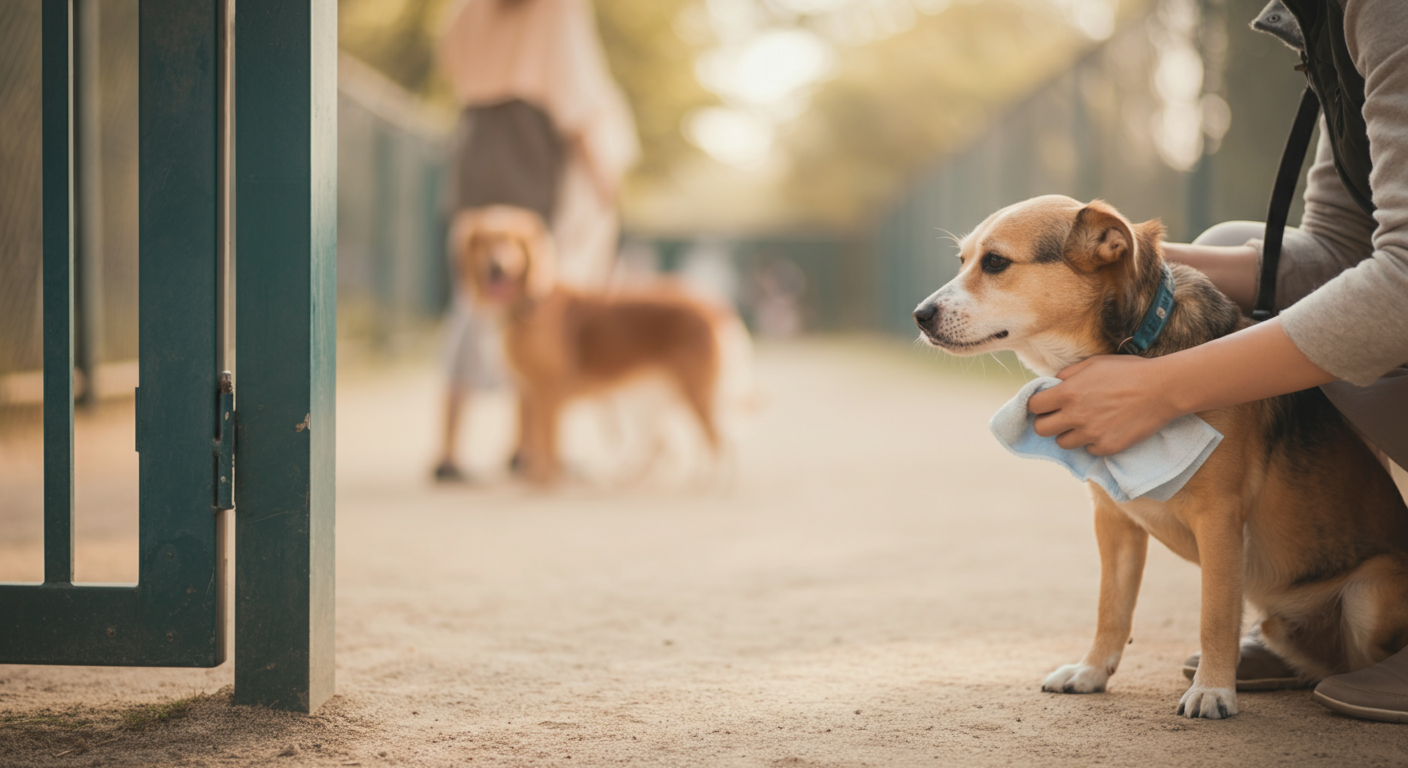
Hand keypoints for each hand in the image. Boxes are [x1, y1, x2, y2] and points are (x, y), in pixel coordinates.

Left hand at [1027, 355, 1183, 455]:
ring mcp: (1091, 434)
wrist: (1162, 389)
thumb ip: (1068, 374)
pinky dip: (1093, 442)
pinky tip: (1105, 429)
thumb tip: (1052, 384)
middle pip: (1041, 430)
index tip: (1046, 404)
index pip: (1033, 406)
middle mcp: (1075, 415)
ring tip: (1085, 423)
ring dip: (1069, 434)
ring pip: (1063, 443)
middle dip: (1047, 423)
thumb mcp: (1094, 363)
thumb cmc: (1128, 371)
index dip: (1038, 405)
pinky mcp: (1106, 447)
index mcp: (1068, 393)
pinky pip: (1088, 450)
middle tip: (1060, 417)